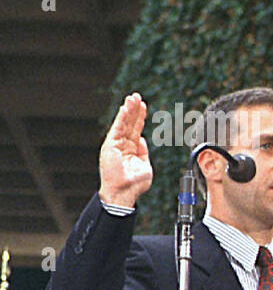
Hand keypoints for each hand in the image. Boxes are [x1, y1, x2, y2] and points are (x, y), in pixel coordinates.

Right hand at [99, 93, 152, 207]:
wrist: (124, 193)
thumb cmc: (134, 184)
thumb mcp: (145, 165)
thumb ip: (143, 152)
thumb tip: (141, 140)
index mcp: (131, 149)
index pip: (135, 129)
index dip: (140, 117)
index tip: (143, 106)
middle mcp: (122, 145)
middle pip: (129, 123)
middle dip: (134, 109)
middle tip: (137, 96)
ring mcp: (115, 145)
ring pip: (123, 124)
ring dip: (128, 110)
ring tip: (132, 98)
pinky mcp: (110, 146)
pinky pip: (117, 129)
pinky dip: (121, 118)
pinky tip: (125, 108)